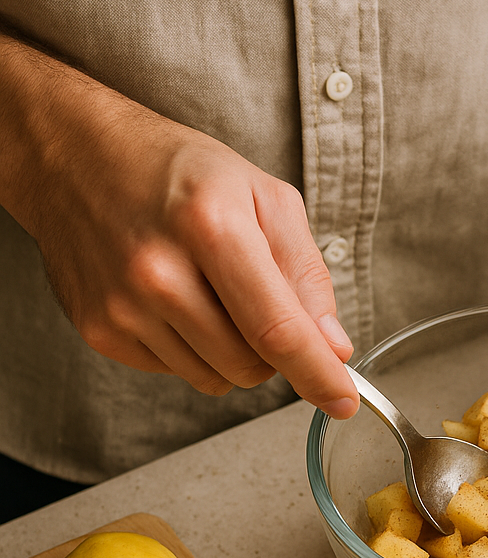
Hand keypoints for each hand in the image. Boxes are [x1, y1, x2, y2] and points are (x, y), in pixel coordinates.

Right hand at [0, 34, 358, 416]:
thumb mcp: (266, 199)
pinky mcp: (101, 331)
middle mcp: (160, 273)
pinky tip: (174, 301)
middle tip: (254, 299)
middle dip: (272, 351)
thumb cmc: (179, 173)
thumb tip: (333, 347)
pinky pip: (177, 373)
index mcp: (211, 227)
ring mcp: (123, 307)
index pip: (278, 330)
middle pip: (251, 365)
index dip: (318, 375)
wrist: (74, 155)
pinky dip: (192, 349)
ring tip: (208, 291)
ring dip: (232, 353)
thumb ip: (308, 276)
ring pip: (217, 379)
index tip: (343, 402)